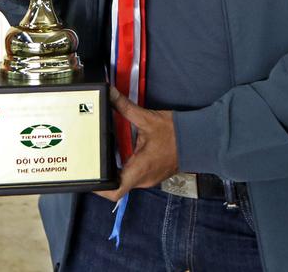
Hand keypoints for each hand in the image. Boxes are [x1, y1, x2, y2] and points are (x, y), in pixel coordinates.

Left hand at [96, 86, 178, 202]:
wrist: (199, 139)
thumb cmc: (176, 133)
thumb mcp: (147, 119)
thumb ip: (126, 108)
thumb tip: (110, 95)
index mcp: (140, 170)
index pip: (115, 191)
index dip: (98, 188)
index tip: (88, 176)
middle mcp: (144, 179)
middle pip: (117, 184)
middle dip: (104, 172)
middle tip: (91, 158)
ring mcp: (149, 178)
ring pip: (126, 179)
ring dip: (115, 168)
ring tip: (104, 152)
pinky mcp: (153, 174)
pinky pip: (135, 174)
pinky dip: (126, 165)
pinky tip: (123, 150)